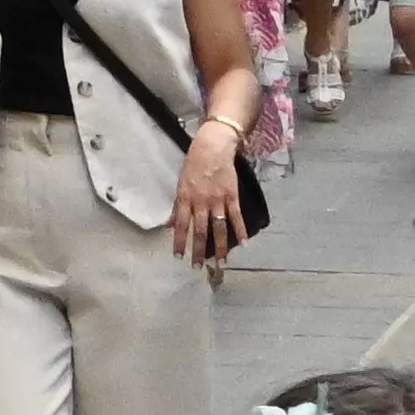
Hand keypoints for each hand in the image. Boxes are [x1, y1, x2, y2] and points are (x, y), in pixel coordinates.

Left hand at [176, 127, 247, 263]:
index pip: (180, 224)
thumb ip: (178, 205)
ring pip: (219, 228)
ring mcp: (218, 199)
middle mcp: (201, 201)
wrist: (213, 146)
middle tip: (199, 267)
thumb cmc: (194, 163)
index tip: (179, 257)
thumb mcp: (180, 182)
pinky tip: (244, 244)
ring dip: (220, 247)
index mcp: (185, 197)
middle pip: (200, 230)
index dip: (179, 241)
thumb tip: (170, 222)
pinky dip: (241, 230)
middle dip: (199, 250)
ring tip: (221, 263)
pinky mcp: (232, 196)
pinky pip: (236, 216)